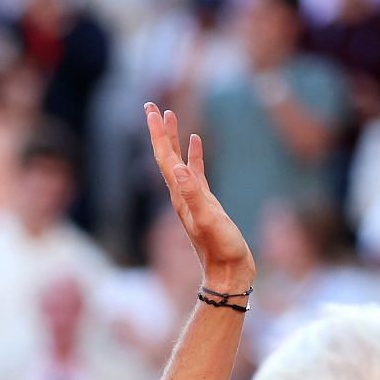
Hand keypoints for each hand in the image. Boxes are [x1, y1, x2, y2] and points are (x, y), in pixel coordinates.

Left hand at [145, 102, 253, 293]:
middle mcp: (181, 195)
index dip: (157, 133)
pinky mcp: (205, 202)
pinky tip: (196, 142)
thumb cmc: (221, 249)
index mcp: (180, 195)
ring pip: (178, 160)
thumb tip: (177, 167)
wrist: (228, 273)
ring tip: (171, 115)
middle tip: (151, 105)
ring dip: (173, 138)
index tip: (151, 109)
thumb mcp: (209, 220)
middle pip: (165, 155)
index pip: (164, 158)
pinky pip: (195, 171)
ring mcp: (192, 198)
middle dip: (158, 130)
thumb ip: (193, 194)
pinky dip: (194, 155)